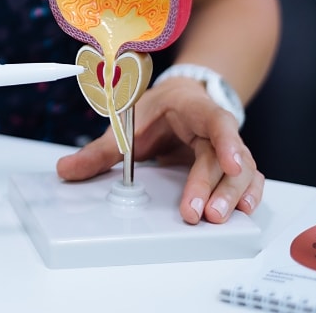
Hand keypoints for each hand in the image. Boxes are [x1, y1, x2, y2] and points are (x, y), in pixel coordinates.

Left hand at [56, 76, 263, 224]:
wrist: (179, 99)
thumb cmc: (159, 109)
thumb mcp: (129, 122)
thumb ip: (101, 149)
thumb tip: (67, 169)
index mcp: (194, 109)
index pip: (217, 121)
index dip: (227, 141)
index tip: (229, 163)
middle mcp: (216, 128)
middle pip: (226, 156)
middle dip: (216, 186)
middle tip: (202, 213)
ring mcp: (227, 147)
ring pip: (243, 171)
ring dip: (233, 195)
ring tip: (218, 217)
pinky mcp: (229, 165)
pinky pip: (247, 179)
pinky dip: (248, 194)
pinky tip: (244, 211)